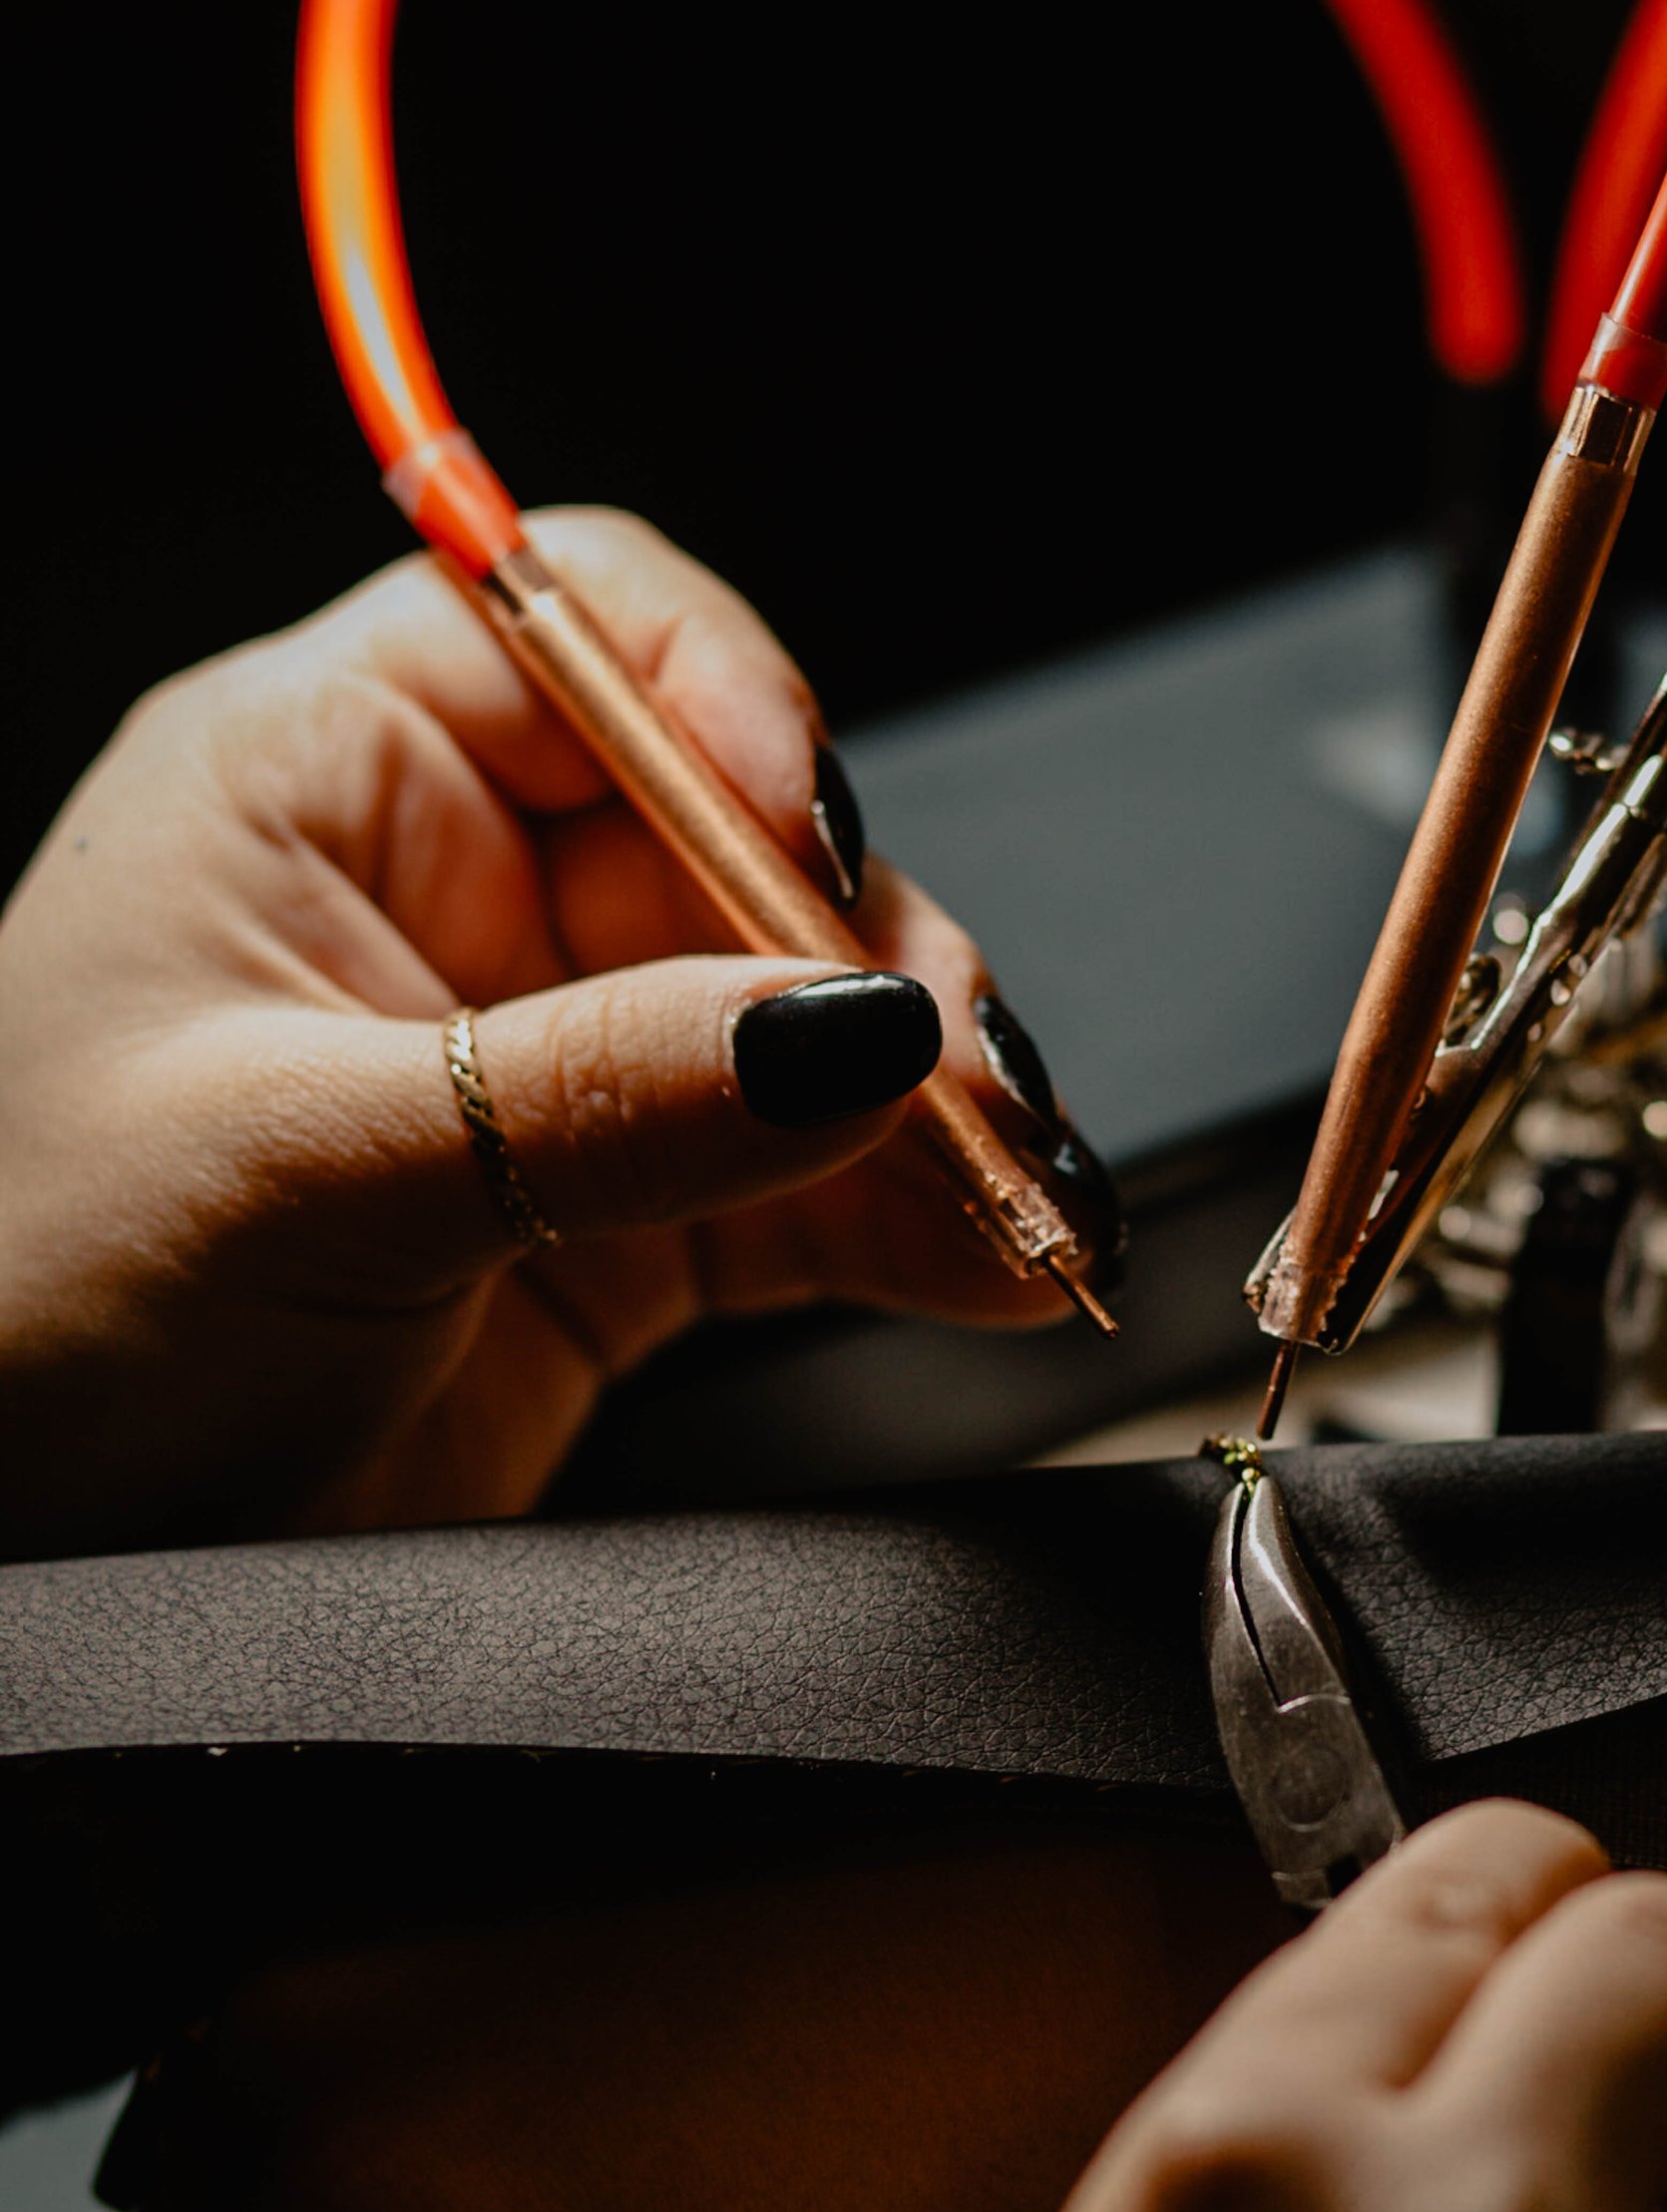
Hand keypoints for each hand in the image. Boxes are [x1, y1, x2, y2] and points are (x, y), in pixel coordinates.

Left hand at [0, 509, 1108, 1557]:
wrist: (7, 1573)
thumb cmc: (28, 1314)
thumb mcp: (305, 1167)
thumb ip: (595, 1092)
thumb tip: (844, 1024)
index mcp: (323, 782)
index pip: (583, 638)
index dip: (730, 707)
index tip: (814, 850)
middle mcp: (453, 902)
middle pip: (745, 845)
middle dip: (878, 962)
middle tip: (959, 1085)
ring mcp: (548, 1072)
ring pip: (810, 1029)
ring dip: (936, 1108)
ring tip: (1020, 1198)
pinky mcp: (617, 1236)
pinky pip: (812, 1196)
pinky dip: (918, 1229)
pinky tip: (996, 1264)